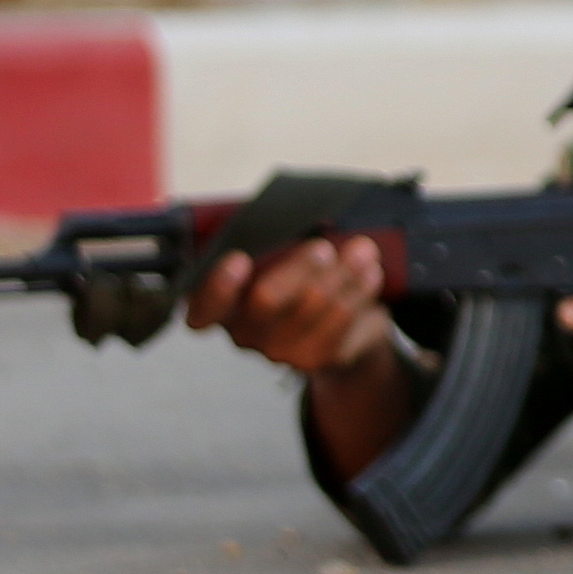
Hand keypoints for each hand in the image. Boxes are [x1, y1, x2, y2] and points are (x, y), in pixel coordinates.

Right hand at [185, 234, 398, 376]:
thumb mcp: (279, 252)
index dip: (218, 286)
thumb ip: (274, 238)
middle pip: (266, 299)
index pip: (203, 308)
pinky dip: (358, 291)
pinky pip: (341, 321)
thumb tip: (297, 215)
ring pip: (313, 305)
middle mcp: (244, 333)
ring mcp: (278, 351)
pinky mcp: (315, 358)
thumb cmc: (298, 275)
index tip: (239, 259)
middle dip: (300, 266)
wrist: (339, 322)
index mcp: (223, 305)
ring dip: (342, 272)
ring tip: (362, 250)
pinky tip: (369, 274)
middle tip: (323, 247)